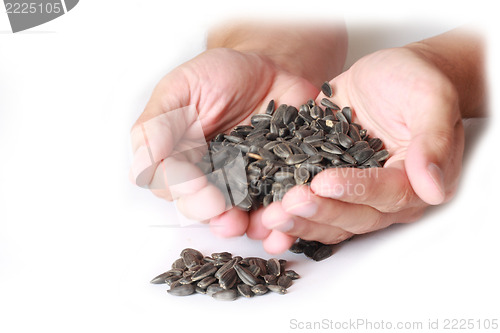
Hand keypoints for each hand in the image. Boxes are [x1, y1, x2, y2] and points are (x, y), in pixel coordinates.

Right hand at [130, 47, 318, 230]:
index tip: (194, 183)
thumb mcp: (182, 86)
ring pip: (234, 214)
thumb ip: (157, 124)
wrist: (271, 67)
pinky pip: (272, 206)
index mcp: (177, 157)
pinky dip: (276, 216)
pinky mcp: (273, 184)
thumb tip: (141, 166)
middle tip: (220, 206)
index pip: (168, 183)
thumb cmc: (221, 74)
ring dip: (242, 223)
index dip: (179, 188)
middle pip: (198, 207)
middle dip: (208, 211)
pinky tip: (281, 216)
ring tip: (251, 221)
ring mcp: (241, 184)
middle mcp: (206, 177)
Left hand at [255, 47, 463, 251]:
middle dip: (319, 212)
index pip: (387, 195)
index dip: (356, 191)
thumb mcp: (429, 100)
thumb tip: (433, 189)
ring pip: (328, 219)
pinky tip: (261, 215)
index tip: (325, 182)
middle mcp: (382, 196)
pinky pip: (308, 202)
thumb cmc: (415, 81)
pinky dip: (286, 211)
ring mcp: (351, 191)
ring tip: (269, 217)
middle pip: (354, 217)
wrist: (390, 75)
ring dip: (299, 221)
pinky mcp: (324, 179)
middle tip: (287, 205)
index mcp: (413, 181)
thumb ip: (433, 142)